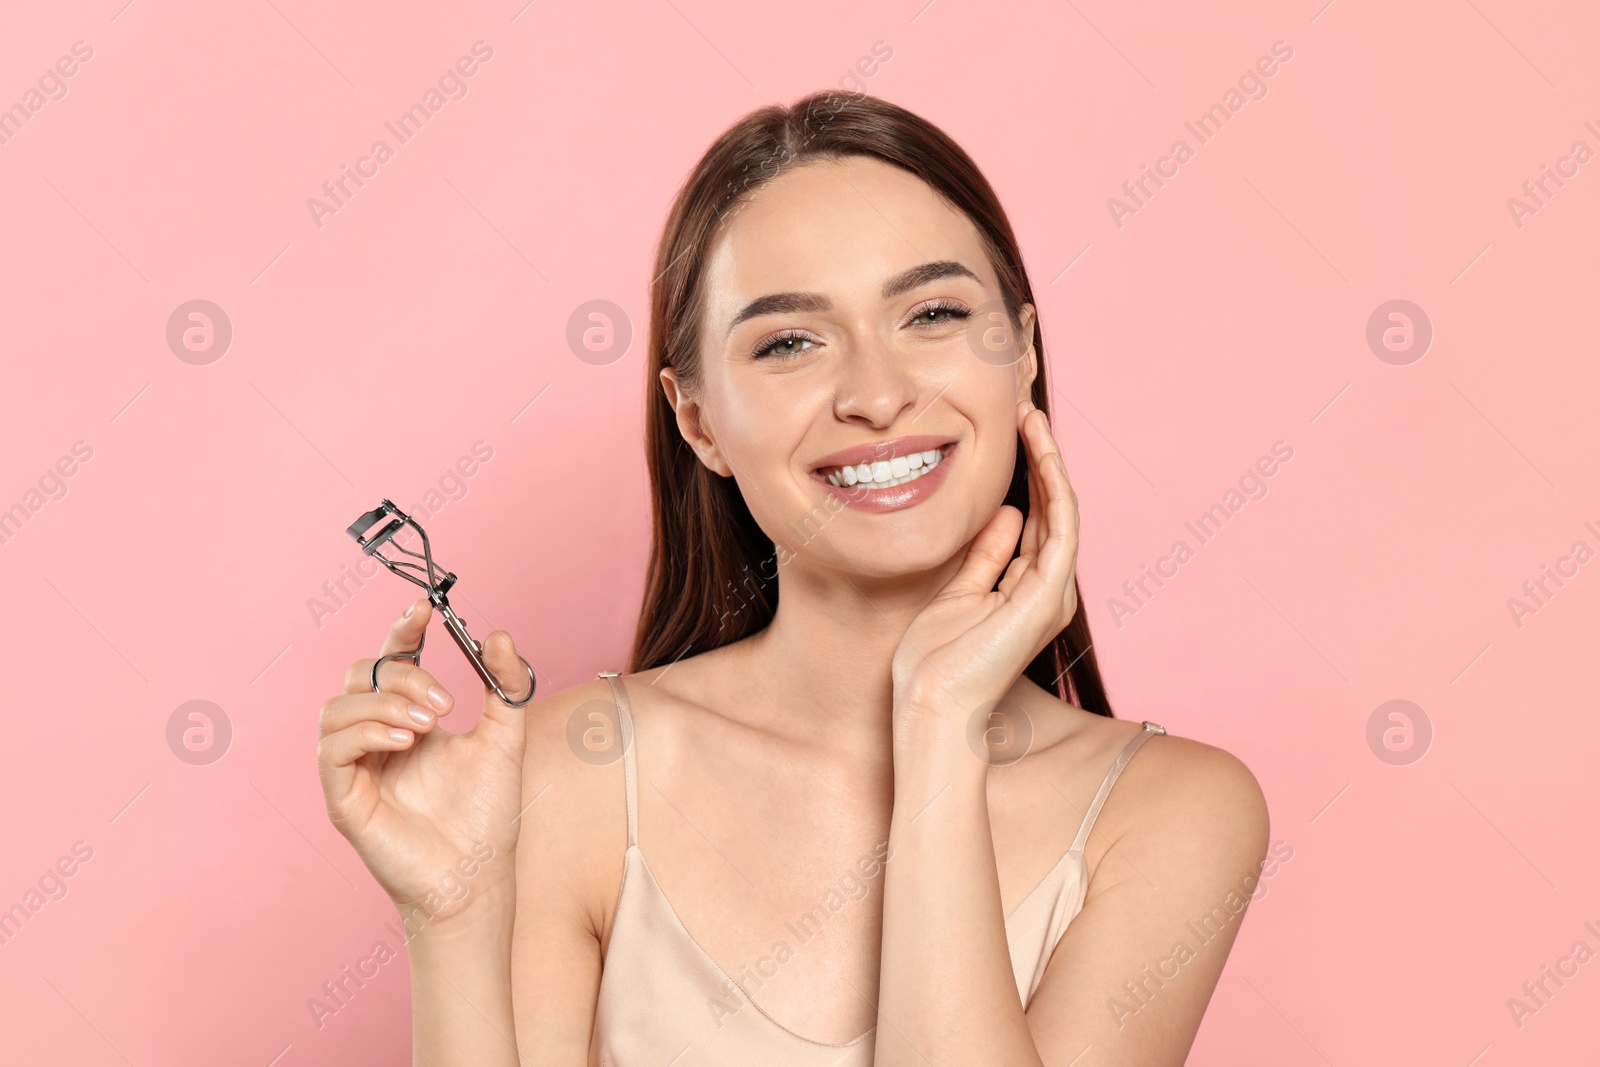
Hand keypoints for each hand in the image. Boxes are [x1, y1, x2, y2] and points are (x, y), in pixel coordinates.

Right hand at [317, 598, 532, 929]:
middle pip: (361, 676)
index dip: (402, 630)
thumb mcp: (506, 737)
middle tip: (444, 704)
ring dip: (384, 704)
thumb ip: (506, 685)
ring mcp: (355, 768)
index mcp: (408, 718)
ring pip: (338, 707)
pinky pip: (332, 749)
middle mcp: (375, 738)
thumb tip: (500, 635)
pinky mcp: (343, 799)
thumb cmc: (487, 813)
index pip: (391, 660)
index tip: (425, 609)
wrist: (479, 875)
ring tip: (427, 725)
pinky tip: (405, 742)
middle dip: (402, 676)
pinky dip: (366, 733)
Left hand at [891, 398, 1079, 729]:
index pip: (1036, 519)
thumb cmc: (936, 662)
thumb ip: (986, 555)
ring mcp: (1053, 593)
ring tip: (1032, 416)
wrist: (933, 704)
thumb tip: (1006, 514)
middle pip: (1053, 509)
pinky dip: (1054, 484)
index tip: (1010, 431)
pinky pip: (1062, 526)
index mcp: (1027, 591)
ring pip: (1063, 510)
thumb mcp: (958, 592)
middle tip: (1024, 409)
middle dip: (1041, 457)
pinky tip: (1042, 449)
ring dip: (1050, 459)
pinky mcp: (1048, 594)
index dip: (1028, 473)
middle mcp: (1049, 590)